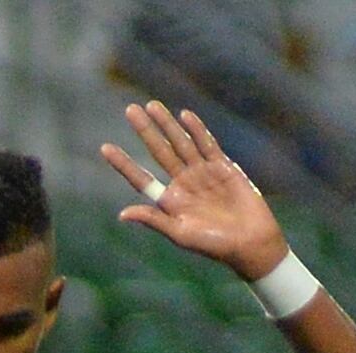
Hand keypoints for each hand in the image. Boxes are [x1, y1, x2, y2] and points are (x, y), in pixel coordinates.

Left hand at [100, 102, 287, 282]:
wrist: (250, 242)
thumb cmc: (215, 245)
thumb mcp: (181, 234)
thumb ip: (154, 220)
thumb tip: (122, 214)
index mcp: (170, 202)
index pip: (142, 179)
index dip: (124, 164)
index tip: (105, 148)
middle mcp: (183, 184)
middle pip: (160, 152)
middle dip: (145, 131)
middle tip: (129, 110)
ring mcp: (202, 173)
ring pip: (180, 143)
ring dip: (167, 124)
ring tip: (151, 105)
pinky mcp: (223, 167)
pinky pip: (207, 144)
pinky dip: (197, 130)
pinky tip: (184, 115)